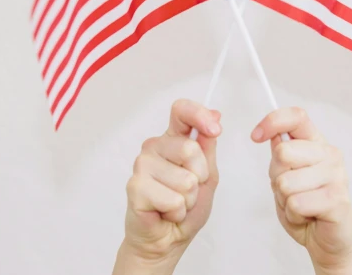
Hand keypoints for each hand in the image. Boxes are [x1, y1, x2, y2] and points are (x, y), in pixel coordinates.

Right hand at [112, 99, 221, 274]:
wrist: (167, 240)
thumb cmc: (186, 208)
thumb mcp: (207, 175)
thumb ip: (208, 147)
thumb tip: (215, 116)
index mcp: (172, 140)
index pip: (181, 111)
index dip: (199, 115)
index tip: (215, 129)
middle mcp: (154, 148)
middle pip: (189, 149)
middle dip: (199, 176)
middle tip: (188, 190)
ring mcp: (142, 166)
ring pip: (184, 178)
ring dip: (188, 198)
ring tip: (175, 203)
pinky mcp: (135, 187)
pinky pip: (173, 199)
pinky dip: (177, 211)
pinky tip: (165, 212)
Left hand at [251, 107, 351, 274]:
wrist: (327, 241)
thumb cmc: (306, 207)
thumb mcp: (286, 175)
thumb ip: (281, 154)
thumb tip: (271, 133)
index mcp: (317, 143)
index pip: (296, 117)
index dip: (272, 122)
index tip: (255, 136)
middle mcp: (331, 155)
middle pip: (283, 152)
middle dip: (276, 176)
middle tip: (290, 190)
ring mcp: (337, 176)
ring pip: (286, 181)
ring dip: (285, 200)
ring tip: (300, 205)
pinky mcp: (337, 200)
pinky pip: (296, 203)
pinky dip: (293, 214)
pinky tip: (307, 216)